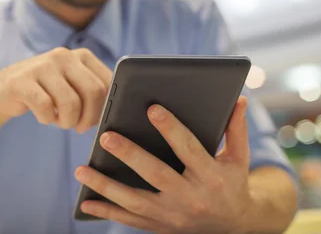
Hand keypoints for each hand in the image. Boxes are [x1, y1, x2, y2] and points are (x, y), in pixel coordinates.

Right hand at [0, 47, 111, 132]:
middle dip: (89, 118)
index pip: (108, 83)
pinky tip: (44, 117)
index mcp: (82, 55)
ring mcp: (42, 66)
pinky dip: (47, 119)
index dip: (104, 108)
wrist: (3, 89)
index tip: (94, 120)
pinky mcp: (22, 80)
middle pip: (93, 92)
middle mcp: (64, 55)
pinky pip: (45, 107)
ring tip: (59, 120)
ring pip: (71, 103)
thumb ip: (94, 92)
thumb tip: (116, 114)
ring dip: (67, 121)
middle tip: (78, 127)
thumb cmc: (47, 92)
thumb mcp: (73, 85)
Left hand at [74, 96, 253, 233]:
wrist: (233, 227)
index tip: (152, 108)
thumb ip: (235, 129)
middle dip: (130, 155)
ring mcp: (172, 215)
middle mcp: (190, 197)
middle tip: (105, 136)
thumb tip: (238, 98)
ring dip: (106, 186)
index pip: (189, 149)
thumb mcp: (239, 158)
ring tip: (81, 169)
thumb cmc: (231, 183)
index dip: (171, 128)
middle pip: (156, 174)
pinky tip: (85, 202)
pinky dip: (106, 212)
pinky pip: (129, 221)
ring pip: (135, 201)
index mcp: (211, 176)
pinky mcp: (159, 226)